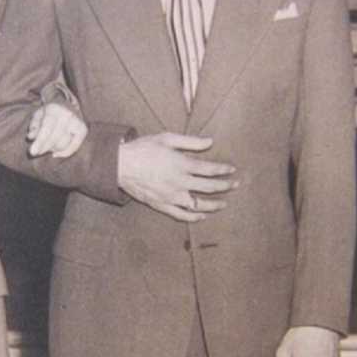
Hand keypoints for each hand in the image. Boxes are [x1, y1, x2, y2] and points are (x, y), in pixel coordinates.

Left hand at [27, 102, 87, 158]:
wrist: (66, 105)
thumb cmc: (48, 113)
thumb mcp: (37, 116)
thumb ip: (33, 126)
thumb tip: (31, 137)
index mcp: (54, 109)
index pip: (47, 128)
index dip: (40, 141)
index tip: (32, 152)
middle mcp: (67, 115)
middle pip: (55, 138)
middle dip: (44, 148)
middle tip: (36, 152)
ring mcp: (77, 122)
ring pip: (63, 144)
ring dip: (53, 148)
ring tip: (47, 145)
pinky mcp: (83, 130)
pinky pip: (74, 147)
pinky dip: (64, 153)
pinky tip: (56, 153)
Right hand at [118, 133, 237, 221]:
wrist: (120, 165)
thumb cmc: (143, 149)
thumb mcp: (167, 138)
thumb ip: (190, 142)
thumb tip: (210, 142)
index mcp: (182, 165)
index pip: (210, 169)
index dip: (223, 170)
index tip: (232, 170)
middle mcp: (180, 182)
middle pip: (209, 187)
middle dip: (225, 186)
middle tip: (235, 185)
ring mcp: (171, 196)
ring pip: (198, 204)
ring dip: (214, 204)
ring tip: (224, 204)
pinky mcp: (161, 205)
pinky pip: (181, 215)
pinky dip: (193, 217)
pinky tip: (202, 216)